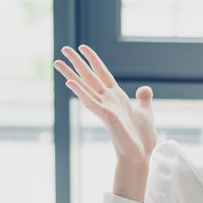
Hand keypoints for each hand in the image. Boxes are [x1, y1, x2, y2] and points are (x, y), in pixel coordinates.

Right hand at [53, 45, 156, 164]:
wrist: (141, 154)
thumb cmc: (141, 138)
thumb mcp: (145, 112)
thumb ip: (143, 99)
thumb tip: (144, 88)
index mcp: (116, 96)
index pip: (102, 73)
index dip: (93, 59)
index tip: (82, 47)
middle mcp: (108, 100)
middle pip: (89, 76)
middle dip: (76, 62)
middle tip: (63, 48)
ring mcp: (105, 108)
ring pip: (85, 87)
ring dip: (71, 74)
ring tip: (57, 62)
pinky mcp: (106, 117)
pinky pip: (91, 103)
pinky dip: (81, 93)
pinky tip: (70, 83)